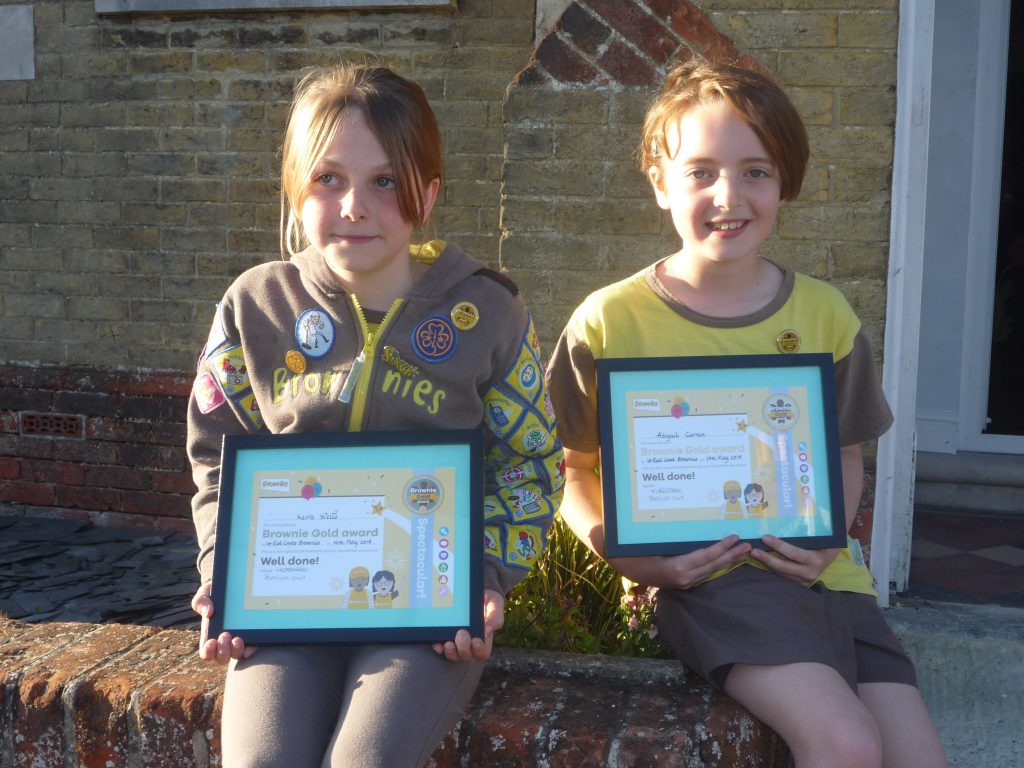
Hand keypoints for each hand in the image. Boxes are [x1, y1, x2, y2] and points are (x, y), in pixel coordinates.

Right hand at [191, 582, 255, 664]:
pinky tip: (251, 645)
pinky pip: (252, 647)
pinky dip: (251, 649)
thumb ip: (201, 602)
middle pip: (222, 658)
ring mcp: (238, 639)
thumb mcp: (204, 594)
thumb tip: (208, 613)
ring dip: (236, 651)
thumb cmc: (215, 593)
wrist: (232, 586)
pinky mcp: (251, 635)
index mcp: (210, 635)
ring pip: (236, 655)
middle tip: (225, 635)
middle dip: (223, 651)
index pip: (207, 653)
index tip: (211, 642)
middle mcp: (224, 641)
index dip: (208, 653)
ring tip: (237, 639)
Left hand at [432, 589, 503, 662]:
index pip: (482, 652)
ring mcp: (456, 642)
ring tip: (448, 643)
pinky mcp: (445, 637)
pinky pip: (441, 648)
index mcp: (484, 638)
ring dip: (451, 652)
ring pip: (453, 655)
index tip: (475, 640)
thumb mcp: (495, 602)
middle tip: (462, 633)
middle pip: (466, 656)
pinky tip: (437, 644)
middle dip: (463, 647)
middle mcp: (470, 643)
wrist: (472, 591)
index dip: (479, 650)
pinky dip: (439, 648)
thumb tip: (488, 630)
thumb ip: (495, 615)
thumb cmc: (487, 599)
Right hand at [609, 534, 751, 589]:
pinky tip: (726, 560)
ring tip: (743, 553)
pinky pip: (705, 573)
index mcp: (678, 567)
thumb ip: (676, 542)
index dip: (722, 547)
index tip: (735, 538)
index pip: (706, 556)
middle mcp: (684, 578)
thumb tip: (696, 530)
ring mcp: (685, 583)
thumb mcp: (656, 543)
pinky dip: (717, 565)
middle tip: (749, 546)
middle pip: (713, 565)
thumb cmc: (638, 551)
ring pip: (711, 571)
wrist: (628, 568)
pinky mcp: (684, 583)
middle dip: (732, 556)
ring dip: (728, 561)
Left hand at [750, 535, 838, 585]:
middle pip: (784, 566)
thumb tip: (792, 516)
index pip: (794, 553)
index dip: (779, 546)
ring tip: (754, 554)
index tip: (765, 537)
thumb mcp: (822, 539)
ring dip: (767, 564)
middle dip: (767, 558)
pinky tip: (762, 560)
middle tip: (753, 550)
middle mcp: (810, 573)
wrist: (831, 559)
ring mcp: (804, 580)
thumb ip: (809, 533)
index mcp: (816, 560)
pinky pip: (782, 576)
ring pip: (781, 573)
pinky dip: (772, 568)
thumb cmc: (825, 544)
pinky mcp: (799, 584)